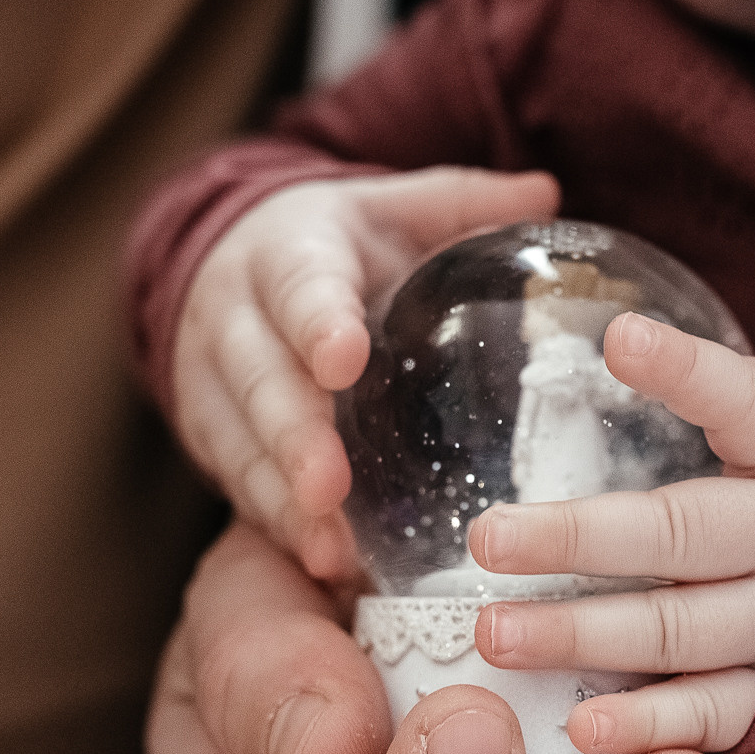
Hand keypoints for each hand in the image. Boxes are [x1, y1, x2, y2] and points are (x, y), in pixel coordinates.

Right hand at [172, 167, 559, 578]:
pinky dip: (276, 523)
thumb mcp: (393, 208)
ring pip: (238, 441)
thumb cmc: (336, 244)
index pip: (298, 284)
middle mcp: (234, 314)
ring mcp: (211, 380)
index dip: (316, 322)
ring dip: (280, 498)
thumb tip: (544, 192)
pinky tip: (322, 560)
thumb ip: (463, 203)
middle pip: (258, 378)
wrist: (230, 261)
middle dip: (290, 435)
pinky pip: (236, 482)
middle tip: (329, 488)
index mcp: (286, 252)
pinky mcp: (210, 432)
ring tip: (327, 549)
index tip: (342, 359)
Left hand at [466, 257, 754, 753]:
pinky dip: (653, 727)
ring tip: (495, 633)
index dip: (687, 372)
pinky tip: (581, 727)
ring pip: (685, 630)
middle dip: (583, 537)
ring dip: (589, 636)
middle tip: (487, 537)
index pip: (748, 401)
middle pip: (687, 533)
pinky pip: (719, 715)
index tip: (618, 338)